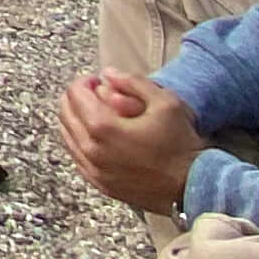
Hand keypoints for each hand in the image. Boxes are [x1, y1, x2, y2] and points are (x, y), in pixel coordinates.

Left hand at [57, 67, 205, 214]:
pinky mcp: (100, 184)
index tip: (99, 81)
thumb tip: (107, 73)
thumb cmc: (181, 143)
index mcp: (103, 127)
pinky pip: (77, 158)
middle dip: (76, 98)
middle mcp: (91, 150)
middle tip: (94, 93)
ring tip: (95, 112)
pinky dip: (80, 142)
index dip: (85, 81)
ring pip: (67, 137)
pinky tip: (97, 136)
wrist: (192, 186)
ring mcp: (93, 171)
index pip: (75, 94)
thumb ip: (133, 82)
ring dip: (76, 119)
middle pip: (65, 114)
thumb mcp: (165, 102)